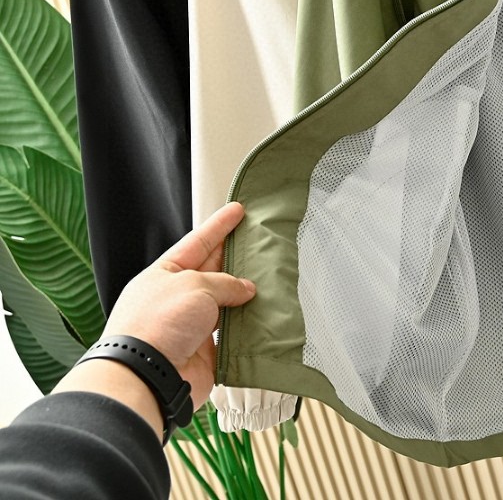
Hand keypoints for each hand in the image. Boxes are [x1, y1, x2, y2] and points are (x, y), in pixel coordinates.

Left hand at [102, 202, 256, 407]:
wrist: (147, 379)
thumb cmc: (158, 324)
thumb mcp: (194, 285)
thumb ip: (224, 283)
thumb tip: (245, 290)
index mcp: (163, 275)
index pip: (197, 243)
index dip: (218, 226)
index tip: (237, 210)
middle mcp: (176, 299)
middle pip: (212, 271)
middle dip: (235, 257)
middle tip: (259, 240)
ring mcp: (189, 326)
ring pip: (224, 303)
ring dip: (244, 293)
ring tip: (269, 276)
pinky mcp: (204, 351)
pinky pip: (232, 332)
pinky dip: (247, 325)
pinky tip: (264, 314)